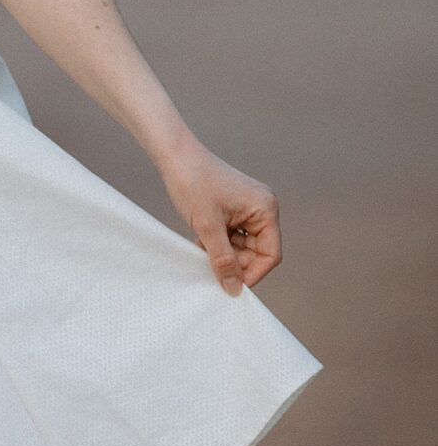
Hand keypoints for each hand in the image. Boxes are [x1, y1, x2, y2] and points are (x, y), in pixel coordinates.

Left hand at [159, 140, 282, 294]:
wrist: (175, 156)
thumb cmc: (193, 183)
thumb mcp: (207, 226)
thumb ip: (222, 259)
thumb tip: (234, 288)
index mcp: (266, 209)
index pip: (270, 254)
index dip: (253, 273)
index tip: (231, 286)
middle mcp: (263, 209)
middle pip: (258, 252)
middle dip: (236, 263)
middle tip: (210, 266)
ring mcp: (249, 209)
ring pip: (243, 246)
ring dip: (225, 254)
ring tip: (203, 248)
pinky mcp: (235, 209)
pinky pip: (234, 236)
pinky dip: (219, 244)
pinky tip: (202, 241)